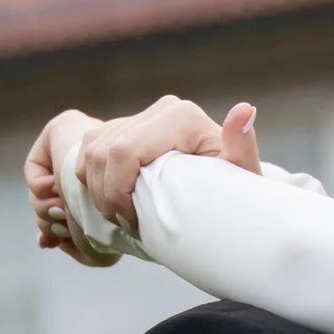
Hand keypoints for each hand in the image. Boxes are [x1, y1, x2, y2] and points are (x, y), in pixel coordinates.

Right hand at [26, 96, 259, 254]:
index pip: (124, 151)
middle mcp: (161, 110)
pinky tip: (112, 200)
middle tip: (125, 223)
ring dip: (96, 190)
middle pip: (103, 152)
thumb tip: (246, 110)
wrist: (222, 194)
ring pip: (91, 152)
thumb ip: (242, 147)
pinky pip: (87, 151)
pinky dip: (91, 180)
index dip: (117, 191)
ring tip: (121, 215)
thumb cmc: (232, 192)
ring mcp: (140, 116)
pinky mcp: (123, 126)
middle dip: (105, 195)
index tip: (134, 222)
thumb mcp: (240, 177)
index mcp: (181, 117)